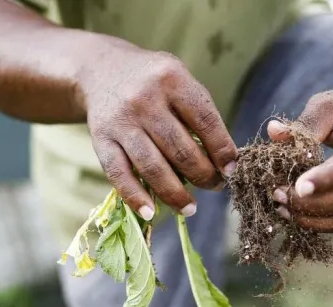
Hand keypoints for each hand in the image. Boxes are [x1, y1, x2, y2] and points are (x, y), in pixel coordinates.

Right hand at [79, 40, 237, 219]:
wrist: (101, 69)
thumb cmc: (153, 82)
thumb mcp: (180, 80)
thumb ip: (201, 113)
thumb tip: (225, 162)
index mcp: (172, 78)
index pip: (205, 121)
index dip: (222, 150)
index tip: (231, 170)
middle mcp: (144, 99)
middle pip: (181, 149)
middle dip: (203, 175)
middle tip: (214, 187)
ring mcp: (121, 121)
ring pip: (152, 167)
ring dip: (175, 194)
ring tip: (190, 208)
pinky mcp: (101, 140)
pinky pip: (119, 175)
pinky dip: (135, 197)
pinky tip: (151, 212)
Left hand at [268, 87, 332, 231]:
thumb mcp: (329, 106)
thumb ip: (304, 123)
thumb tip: (273, 132)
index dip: (326, 178)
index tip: (297, 187)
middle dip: (311, 202)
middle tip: (278, 195)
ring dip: (314, 218)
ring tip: (284, 208)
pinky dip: (323, 223)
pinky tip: (299, 215)